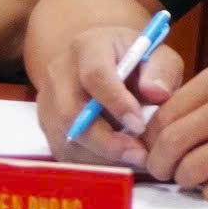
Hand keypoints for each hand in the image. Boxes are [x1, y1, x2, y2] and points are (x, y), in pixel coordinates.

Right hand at [35, 22, 184, 168]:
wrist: (105, 63)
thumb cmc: (135, 61)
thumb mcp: (157, 56)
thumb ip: (161, 71)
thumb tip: (157, 93)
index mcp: (89, 47)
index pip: (95, 75)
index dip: (116, 102)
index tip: (139, 124)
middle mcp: (60, 71)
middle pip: (72, 112)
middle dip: (106, 140)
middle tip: (138, 154)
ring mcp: (47, 100)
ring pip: (65, 137)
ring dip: (100, 155)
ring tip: (132, 158)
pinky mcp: (46, 124)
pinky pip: (63, 151)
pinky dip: (91, 161)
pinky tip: (116, 161)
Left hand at [141, 60, 207, 201]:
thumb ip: (203, 101)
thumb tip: (156, 136)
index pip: (166, 113)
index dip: (151, 140)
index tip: (153, 153)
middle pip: (174, 142)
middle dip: (160, 166)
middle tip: (164, 174)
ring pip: (196, 167)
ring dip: (187, 181)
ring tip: (193, 181)